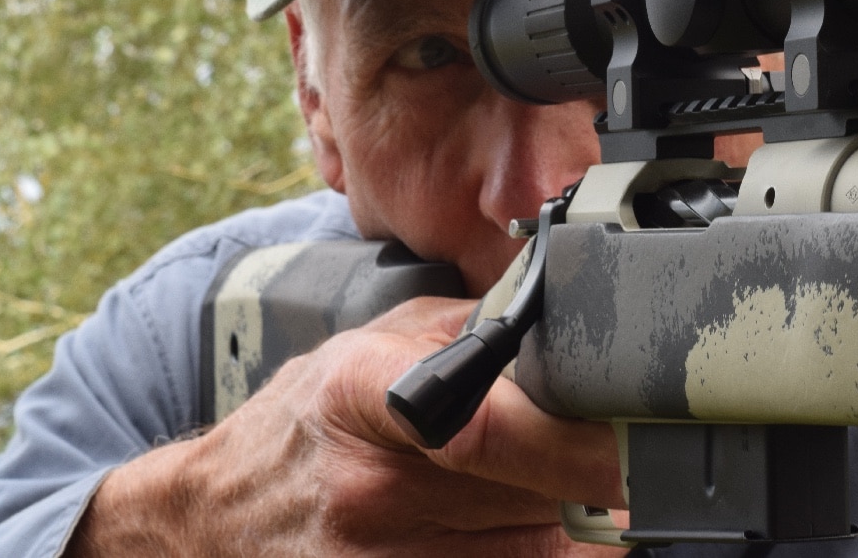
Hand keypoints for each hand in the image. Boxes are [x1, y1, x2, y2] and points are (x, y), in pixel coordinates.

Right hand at [66, 297, 625, 556]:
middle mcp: (371, 487)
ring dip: (574, 516)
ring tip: (573, 481)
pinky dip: (544, 551)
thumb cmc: (310, 416)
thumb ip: (474, 327)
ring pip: (533, 544)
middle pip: (532, 491)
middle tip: (635, 445)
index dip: (579, 442)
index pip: (490, 425)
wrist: (219, 513)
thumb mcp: (379, 340)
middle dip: (595, 471)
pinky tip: (540, 523)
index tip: (638, 435)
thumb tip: (573, 322)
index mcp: (364, 394)